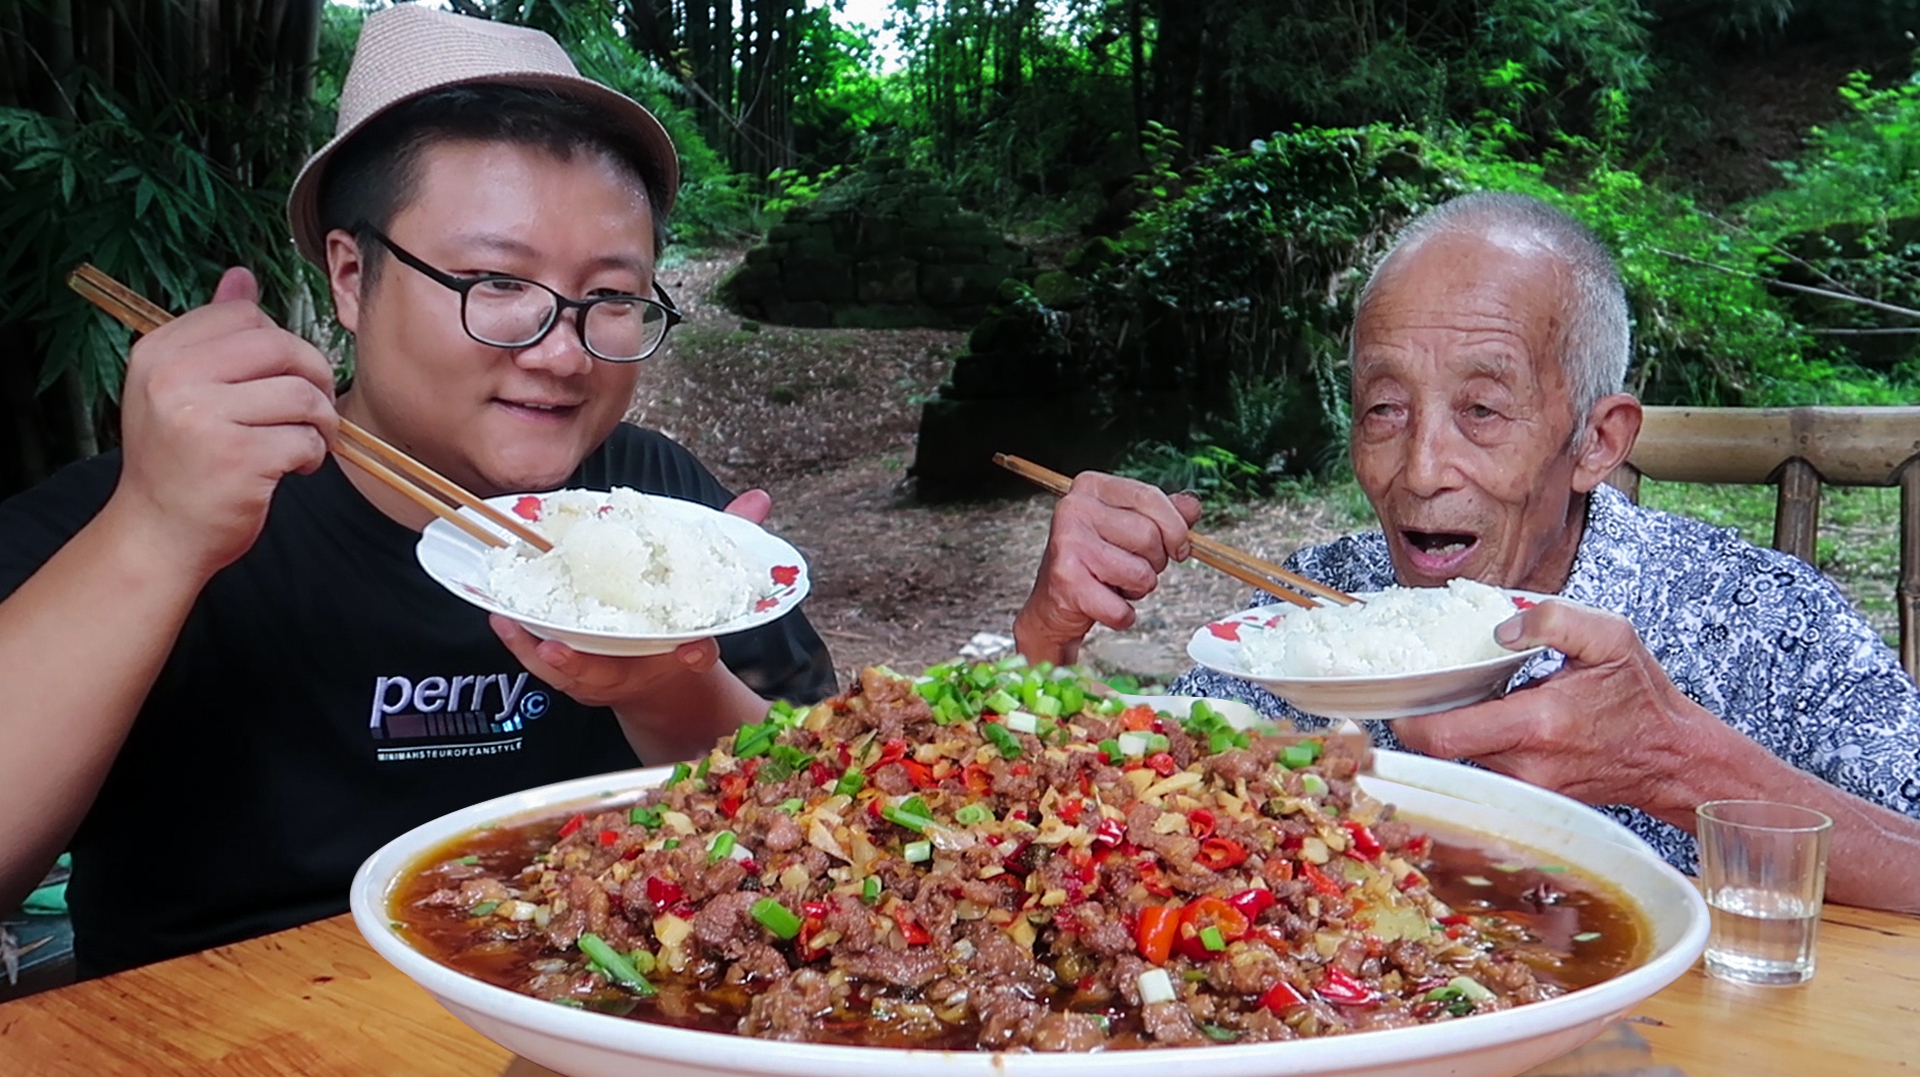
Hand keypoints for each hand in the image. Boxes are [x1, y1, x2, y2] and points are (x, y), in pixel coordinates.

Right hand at [111, 268, 337, 578]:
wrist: (158, 533)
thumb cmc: (179, 461)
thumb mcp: (179, 388)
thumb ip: (213, 331)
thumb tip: (242, 276)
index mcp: (159, 353)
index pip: (245, 315)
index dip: (281, 343)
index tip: (282, 374)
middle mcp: (174, 380)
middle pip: (281, 346)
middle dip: (314, 376)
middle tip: (313, 407)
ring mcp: (203, 419)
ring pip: (302, 394)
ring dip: (319, 421)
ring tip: (303, 440)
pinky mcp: (236, 459)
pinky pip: (305, 439)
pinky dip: (312, 455)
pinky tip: (292, 467)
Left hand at [488, 489, 771, 709]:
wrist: (660, 679)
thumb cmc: (677, 622)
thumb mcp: (707, 583)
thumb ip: (730, 540)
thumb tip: (758, 499)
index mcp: (680, 652)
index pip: (695, 656)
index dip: (694, 653)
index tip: (697, 649)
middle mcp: (638, 671)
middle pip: (613, 674)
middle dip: (584, 666)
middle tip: (558, 651)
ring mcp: (601, 677)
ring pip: (567, 673)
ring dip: (536, 652)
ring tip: (509, 624)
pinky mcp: (571, 672)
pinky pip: (542, 662)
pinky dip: (520, 642)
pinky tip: (498, 614)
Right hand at [1013, 472, 1201, 663]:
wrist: (1053, 603)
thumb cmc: (1094, 561)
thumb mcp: (1129, 527)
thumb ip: (1163, 513)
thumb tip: (1191, 505)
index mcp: (1092, 487)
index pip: (1149, 496)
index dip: (1175, 527)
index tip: (1179, 546)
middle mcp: (1075, 509)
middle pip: (1149, 536)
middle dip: (1154, 562)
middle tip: (1132, 567)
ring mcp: (1069, 544)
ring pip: (1140, 573)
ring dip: (1138, 589)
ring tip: (1115, 583)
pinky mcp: (1067, 581)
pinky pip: (1122, 608)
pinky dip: (1122, 615)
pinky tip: (1104, 603)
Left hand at [1392, 599, 1731, 817]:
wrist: (1670, 758)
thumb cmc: (1640, 697)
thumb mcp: (1611, 637)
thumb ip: (1554, 619)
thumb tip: (1502, 629)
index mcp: (1536, 725)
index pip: (1441, 737)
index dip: (1407, 720)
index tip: (1398, 695)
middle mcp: (1524, 766)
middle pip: (1440, 749)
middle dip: (1425, 718)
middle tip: (1421, 686)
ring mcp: (1525, 788)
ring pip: (1459, 758)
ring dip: (1452, 728)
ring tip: (1458, 696)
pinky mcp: (1529, 797)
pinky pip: (1482, 768)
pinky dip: (1474, 744)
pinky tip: (1485, 718)